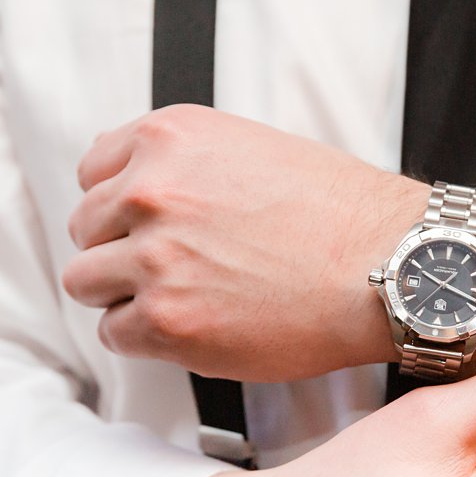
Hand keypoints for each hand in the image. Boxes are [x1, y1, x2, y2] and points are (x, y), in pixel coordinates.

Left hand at [61, 105, 475, 380]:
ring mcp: (153, 257)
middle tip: (169, 269)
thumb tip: (132, 180)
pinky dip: (143, 338)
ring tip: (175, 301)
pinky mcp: (165, 320)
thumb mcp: (253, 148)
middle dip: (120, 250)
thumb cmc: (340, 214)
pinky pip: (116, 333)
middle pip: (86, 229)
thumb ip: (185, 162)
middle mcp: (150, 191)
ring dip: (123, 294)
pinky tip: (187, 329)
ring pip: (87, 282)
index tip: (143, 225)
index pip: (93, 171)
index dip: (120, 205)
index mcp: (169, 138)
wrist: (389, 266)